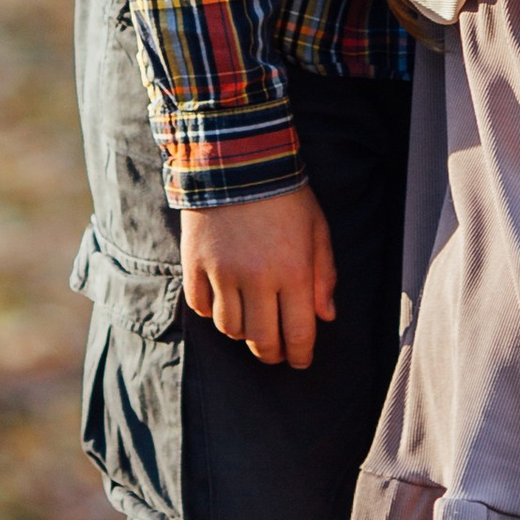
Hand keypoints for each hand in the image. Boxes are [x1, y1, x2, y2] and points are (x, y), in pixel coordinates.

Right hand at [180, 182, 335, 366]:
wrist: (237, 159)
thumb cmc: (286, 195)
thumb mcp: (317, 229)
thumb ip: (324, 274)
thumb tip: (324, 317)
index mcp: (293, 270)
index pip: (297, 332)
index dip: (300, 354)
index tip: (300, 361)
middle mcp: (256, 277)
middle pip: (261, 339)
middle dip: (271, 353)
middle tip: (275, 353)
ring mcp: (222, 272)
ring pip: (230, 328)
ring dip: (242, 332)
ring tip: (251, 322)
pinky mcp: (195, 263)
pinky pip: (200, 306)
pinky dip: (212, 311)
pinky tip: (223, 302)